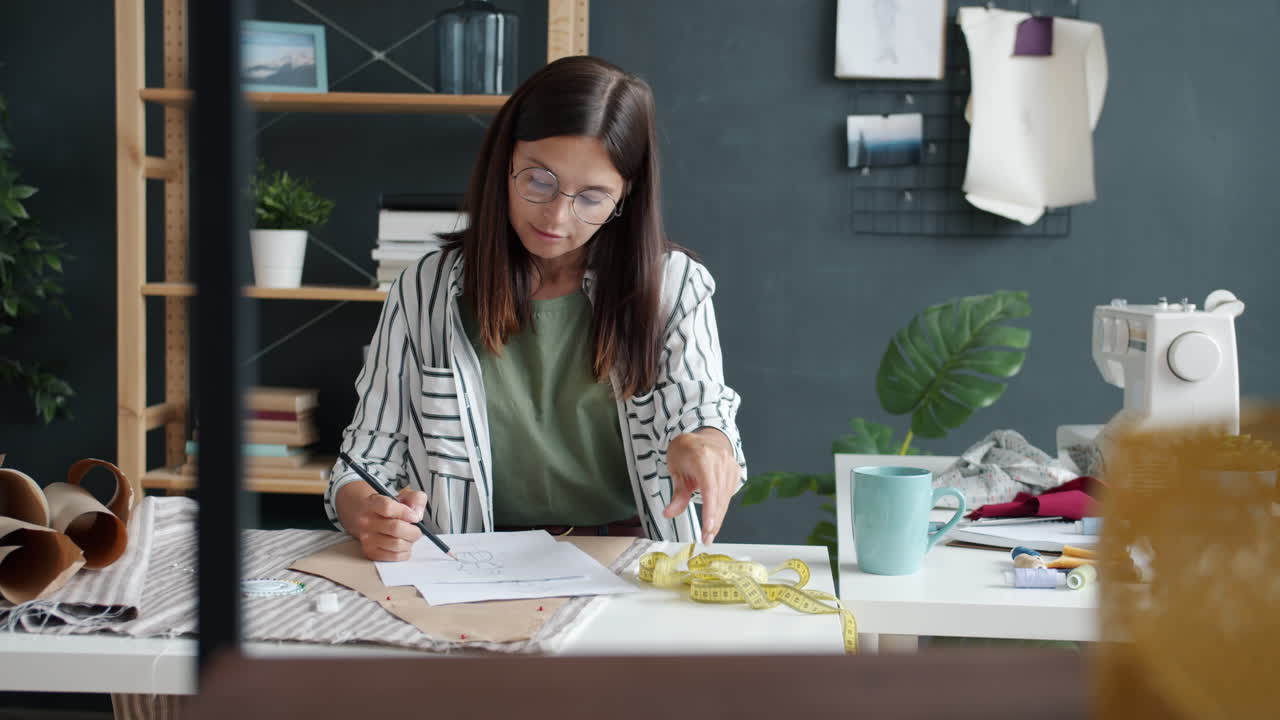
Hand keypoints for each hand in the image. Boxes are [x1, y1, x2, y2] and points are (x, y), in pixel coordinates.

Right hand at [335, 482, 429, 561]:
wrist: (371, 518)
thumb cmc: (391, 508)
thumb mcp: (405, 496)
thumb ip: (416, 499)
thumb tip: (417, 514)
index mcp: (374, 502)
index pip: (387, 507)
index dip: (405, 513)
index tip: (415, 517)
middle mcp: (366, 520)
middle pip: (395, 528)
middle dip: (413, 531)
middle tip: (417, 530)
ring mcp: (366, 537)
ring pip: (397, 544)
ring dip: (409, 542)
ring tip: (409, 538)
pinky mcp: (370, 552)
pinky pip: (394, 556)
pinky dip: (405, 552)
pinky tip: (404, 545)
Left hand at [662, 428, 737, 543]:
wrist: (704, 436)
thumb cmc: (687, 451)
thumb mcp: (675, 469)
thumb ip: (677, 493)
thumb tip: (669, 514)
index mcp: (703, 458)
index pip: (709, 488)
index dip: (710, 510)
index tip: (708, 528)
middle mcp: (721, 461)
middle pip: (719, 497)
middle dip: (713, 521)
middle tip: (706, 539)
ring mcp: (731, 466)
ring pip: (726, 499)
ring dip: (718, 518)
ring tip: (709, 534)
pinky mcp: (736, 472)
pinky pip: (728, 495)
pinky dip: (721, 508)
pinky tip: (714, 518)